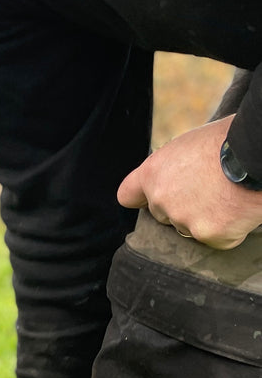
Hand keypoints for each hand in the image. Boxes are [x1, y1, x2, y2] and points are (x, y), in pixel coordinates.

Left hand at [117, 116, 261, 248]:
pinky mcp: (209, 235)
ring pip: (190, 228)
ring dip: (206, 218)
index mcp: (153, 173)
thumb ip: (173, 167)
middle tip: (210, 190)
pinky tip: (240, 208)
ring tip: (229, 195)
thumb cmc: (229, 139)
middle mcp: (162, 200)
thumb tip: (174, 176)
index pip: (128, 195)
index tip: (148, 198)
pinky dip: (230, 229)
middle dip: (182, 207)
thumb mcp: (189, 144)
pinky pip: (217, 238)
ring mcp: (184, 220)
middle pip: (163, 214)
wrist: (257, 153)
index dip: (141, 197)